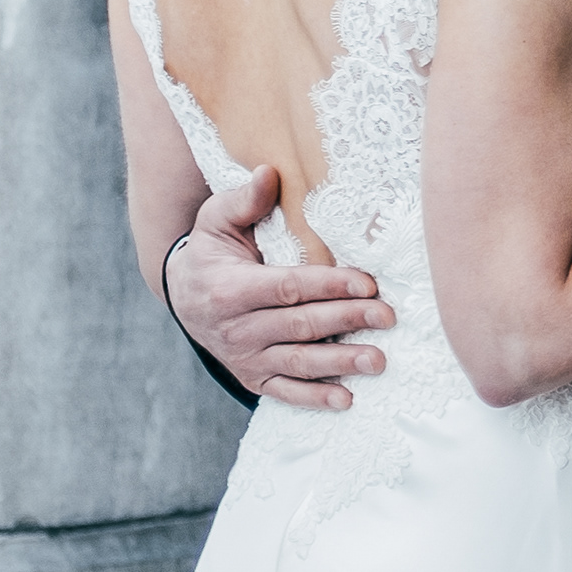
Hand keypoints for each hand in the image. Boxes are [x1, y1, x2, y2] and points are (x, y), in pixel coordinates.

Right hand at [165, 165, 392, 411]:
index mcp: (229, 289)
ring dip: (340, 363)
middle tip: (389, 317)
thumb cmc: (210, 251)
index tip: (369, 283)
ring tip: (379, 361)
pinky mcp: (252, 376)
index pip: (287, 288)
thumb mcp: (216, 221)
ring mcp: (244, 357)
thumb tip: (271, 172)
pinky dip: (314, 398)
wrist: (181, 294)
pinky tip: (346, 400)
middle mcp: (236, 328)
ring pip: (298, 362)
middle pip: (300, 325)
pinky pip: (284, 392)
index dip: (329, 286)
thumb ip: (244, 200)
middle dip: (347, 320)